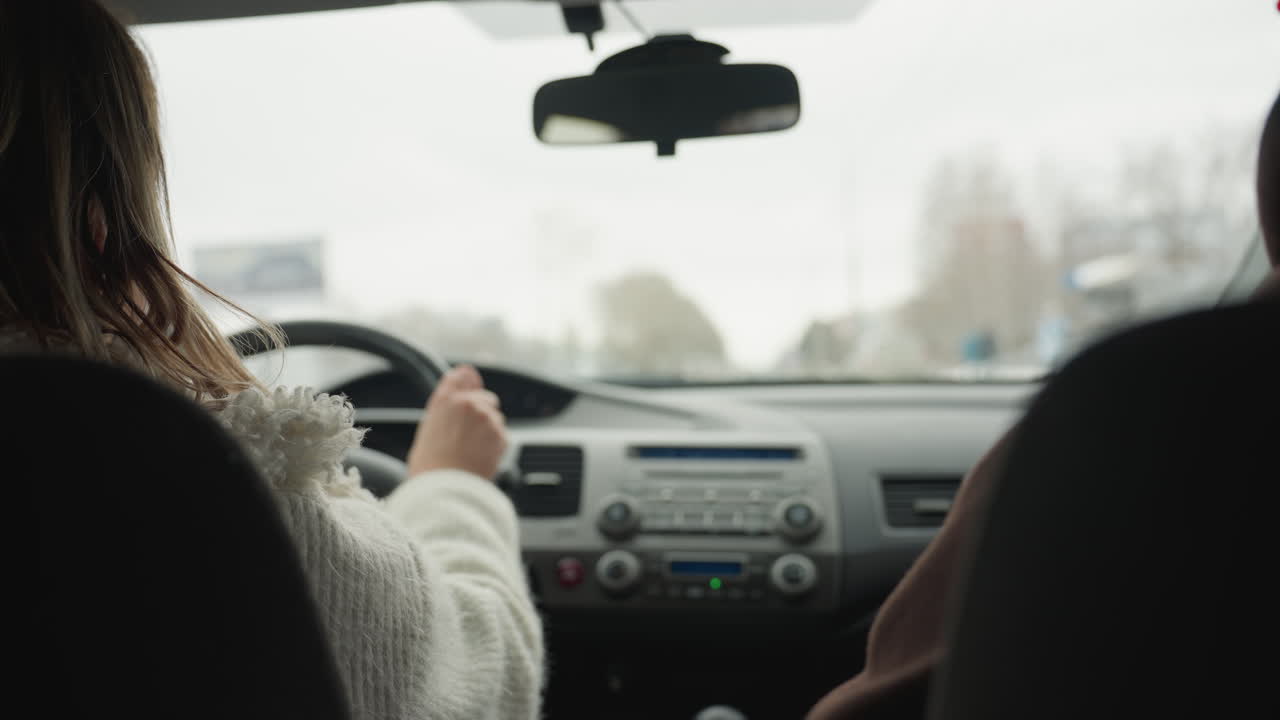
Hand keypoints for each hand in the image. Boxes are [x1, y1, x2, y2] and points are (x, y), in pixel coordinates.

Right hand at [406, 365, 506, 479]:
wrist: (444, 489)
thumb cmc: (429, 466)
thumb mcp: (428, 430)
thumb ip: (444, 410)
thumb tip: (455, 400)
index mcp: (444, 400)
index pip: (462, 376)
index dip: (469, 378)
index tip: (473, 380)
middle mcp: (467, 404)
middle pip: (485, 398)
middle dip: (482, 412)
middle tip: (469, 434)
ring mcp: (486, 418)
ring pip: (495, 418)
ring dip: (489, 430)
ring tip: (471, 451)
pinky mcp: (500, 434)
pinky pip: (502, 436)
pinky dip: (495, 445)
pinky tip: (480, 458)